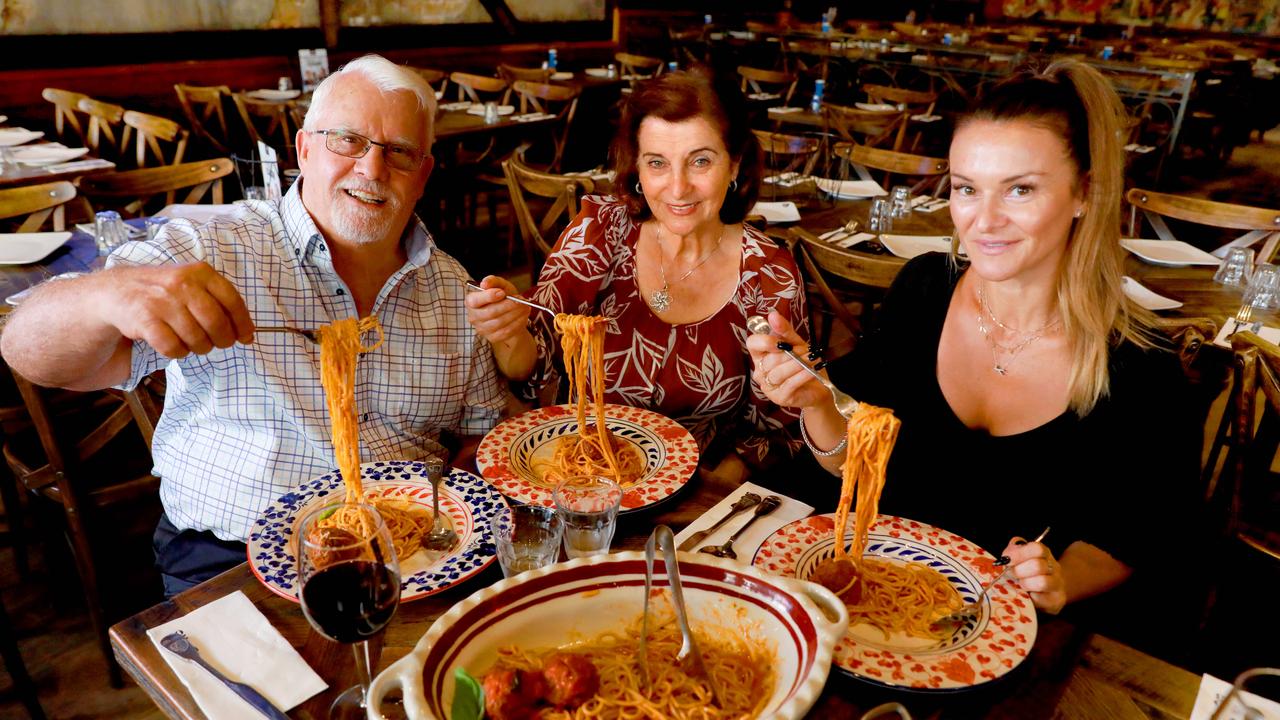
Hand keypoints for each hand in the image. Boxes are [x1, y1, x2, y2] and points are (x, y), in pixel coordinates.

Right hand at [99, 262, 252, 358]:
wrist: (115, 291)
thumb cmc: (163, 293)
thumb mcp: (192, 285)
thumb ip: (219, 303)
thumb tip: (248, 334)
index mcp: (199, 272)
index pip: (232, 301)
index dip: (243, 323)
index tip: (246, 337)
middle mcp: (181, 283)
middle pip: (216, 323)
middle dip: (222, 340)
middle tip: (216, 343)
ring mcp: (161, 301)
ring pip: (196, 338)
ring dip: (198, 347)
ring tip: (191, 341)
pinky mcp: (143, 319)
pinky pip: (173, 347)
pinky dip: (177, 352)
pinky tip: (172, 345)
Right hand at [464, 275, 532, 343]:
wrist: (510, 312)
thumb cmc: (502, 297)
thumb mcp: (500, 285)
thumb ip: (493, 281)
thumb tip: (485, 283)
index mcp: (471, 301)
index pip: (474, 301)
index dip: (488, 297)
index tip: (502, 293)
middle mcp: (473, 316)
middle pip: (490, 313)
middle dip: (508, 306)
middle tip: (520, 301)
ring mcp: (482, 329)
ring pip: (500, 322)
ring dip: (515, 314)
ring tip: (525, 307)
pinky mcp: (492, 337)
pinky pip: (506, 331)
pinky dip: (517, 323)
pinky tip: (523, 316)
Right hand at [745, 311, 829, 410]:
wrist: (817, 385)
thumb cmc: (803, 362)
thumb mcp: (795, 343)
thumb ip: (784, 330)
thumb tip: (772, 314)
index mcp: (760, 355)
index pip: (752, 344)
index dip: (764, 341)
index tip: (780, 342)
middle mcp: (760, 371)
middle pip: (769, 360)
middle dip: (791, 354)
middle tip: (808, 351)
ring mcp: (768, 386)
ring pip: (779, 372)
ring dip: (798, 364)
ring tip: (812, 359)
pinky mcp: (779, 398)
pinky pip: (789, 384)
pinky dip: (802, 376)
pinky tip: (811, 371)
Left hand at [1002, 536, 1066, 613]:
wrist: (1047, 591)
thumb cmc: (1027, 573)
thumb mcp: (1019, 559)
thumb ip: (1012, 553)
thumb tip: (1006, 557)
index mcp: (1044, 553)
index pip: (1037, 549)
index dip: (1019, 554)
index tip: (1007, 561)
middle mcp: (1054, 567)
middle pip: (1037, 565)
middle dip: (1019, 572)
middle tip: (1013, 576)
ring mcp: (1058, 584)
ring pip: (1042, 582)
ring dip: (1026, 584)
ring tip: (1021, 586)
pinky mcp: (1057, 600)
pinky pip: (1041, 599)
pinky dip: (1031, 598)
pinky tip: (1029, 596)